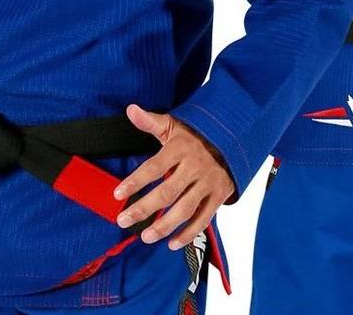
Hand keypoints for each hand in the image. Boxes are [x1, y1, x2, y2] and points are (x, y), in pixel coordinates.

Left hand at [113, 105, 234, 249]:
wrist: (234, 136)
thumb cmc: (197, 133)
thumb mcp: (174, 124)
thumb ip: (150, 121)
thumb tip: (130, 109)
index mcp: (180, 148)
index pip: (154, 167)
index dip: (135, 181)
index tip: (118, 194)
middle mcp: (194, 166)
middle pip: (167, 191)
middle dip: (144, 208)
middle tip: (123, 220)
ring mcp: (208, 182)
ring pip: (185, 208)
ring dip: (164, 225)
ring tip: (145, 236)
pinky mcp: (218, 195)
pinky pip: (203, 218)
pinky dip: (189, 233)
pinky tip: (172, 243)